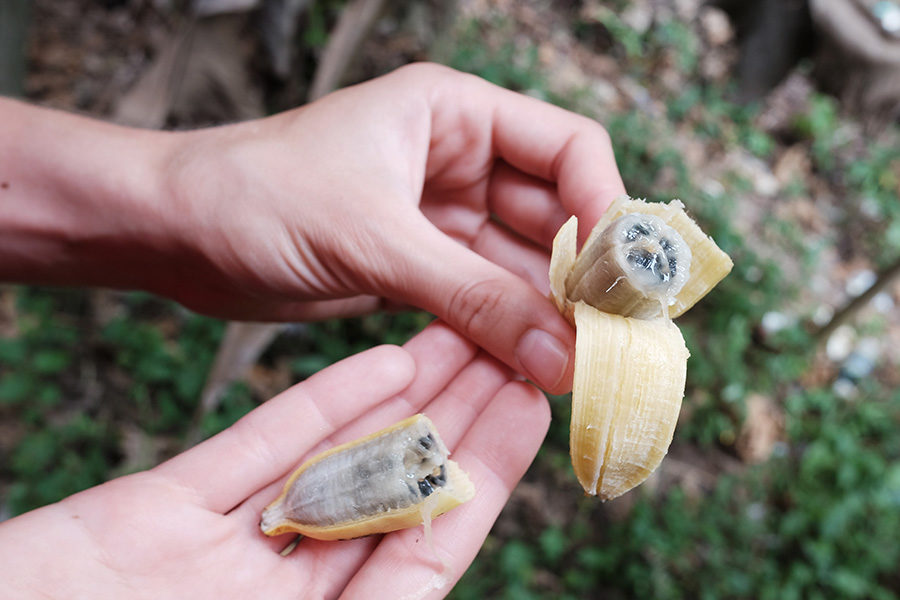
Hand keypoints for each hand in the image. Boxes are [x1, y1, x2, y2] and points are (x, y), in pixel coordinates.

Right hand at [0, 322, 549, 598]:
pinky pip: (256, 449)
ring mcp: (227, 552)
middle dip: (451, 418)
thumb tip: (435, 584)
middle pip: (392, 492)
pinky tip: (376, 360)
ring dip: (398, 398)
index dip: (482, 475)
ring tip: (454, 333)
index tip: (525, 408)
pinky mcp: (166, 512)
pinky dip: (317, 403)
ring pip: (335, 457)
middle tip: (505, 348)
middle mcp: (289, 596)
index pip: (429, 547)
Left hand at [163, 63, 625, 392]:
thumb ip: (473, 296)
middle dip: (583, 276)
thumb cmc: (258, 197)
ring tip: (578, 366)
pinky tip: (531, 366)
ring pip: (521, 266)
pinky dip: (507, 331)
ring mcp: (440, 217)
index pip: (568, 149)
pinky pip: (483, 299)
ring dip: (549, 314)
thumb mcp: (374, 240)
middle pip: (554, 214)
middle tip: (612, 341)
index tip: (623, 279)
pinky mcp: (418, 267)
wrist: (177, 233)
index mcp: (455, 113)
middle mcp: (458, 160)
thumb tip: (564, 354)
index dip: (606, 208)